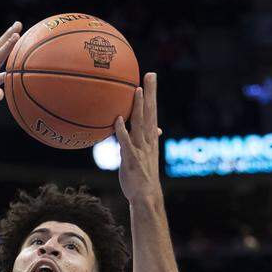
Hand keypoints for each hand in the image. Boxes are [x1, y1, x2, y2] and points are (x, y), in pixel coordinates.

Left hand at [114, 72, 161, 202]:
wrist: (146, 196)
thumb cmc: (142, 177)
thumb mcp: (145, 156)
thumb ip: (144, 141)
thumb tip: (153, 130)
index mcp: (151, 139)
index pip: (153, 112)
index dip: (152, 95)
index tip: (151, 78)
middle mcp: (148, 141)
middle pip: (151, 113)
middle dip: (150, 94)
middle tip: (150, 75)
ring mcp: (141, 150)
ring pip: (140, 125)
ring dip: (139, 108)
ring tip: (137, 90)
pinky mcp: (132, 160)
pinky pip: (127, 143)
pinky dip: (123, 131)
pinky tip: (118, 120)